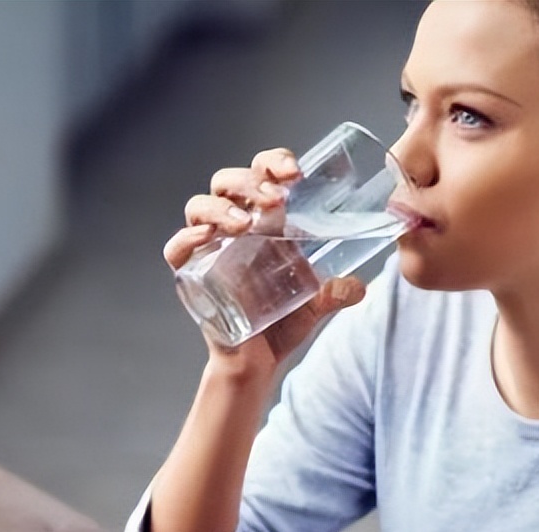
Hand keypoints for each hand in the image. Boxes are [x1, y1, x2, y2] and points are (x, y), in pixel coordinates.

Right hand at [165, 149, 366, 372]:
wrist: (257, 362)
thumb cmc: (280, 322)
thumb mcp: (315, 302)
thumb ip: (336, 291)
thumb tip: (360, 287)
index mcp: (263, 221)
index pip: (260, 174)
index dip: (273, 163)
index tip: (295, 173)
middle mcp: (232, 227)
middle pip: (227, 182)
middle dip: (249, 182)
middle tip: (275, 199)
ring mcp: (209, 249)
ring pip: (199, 206)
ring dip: (221, 207)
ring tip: (244, 223)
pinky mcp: (192, 275)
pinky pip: (177, 249)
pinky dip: (186, 239)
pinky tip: (206, 237)